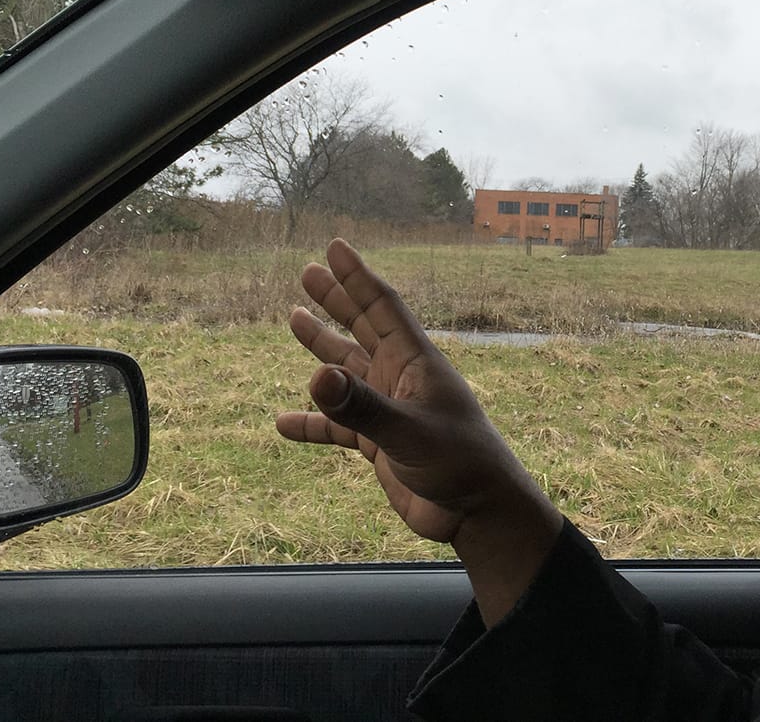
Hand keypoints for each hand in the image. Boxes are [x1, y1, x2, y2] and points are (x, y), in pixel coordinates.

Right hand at [276, 239, 561, 620]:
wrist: (476, 513)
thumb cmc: (459, 463)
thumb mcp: (408, 433)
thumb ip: (362, 408)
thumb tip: (315, 377)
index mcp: (416, 362)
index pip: (383, 308)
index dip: (358, 277)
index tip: (335, 247)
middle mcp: (401, 379)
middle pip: (362, 329)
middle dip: (337, 300)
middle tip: (307, 272)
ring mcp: (390, 410)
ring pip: (347, 372)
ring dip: (322, 348)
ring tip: (294, 318)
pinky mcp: (380, 444)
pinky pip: (337, 427)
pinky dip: (312, 423)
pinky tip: (283, 423)